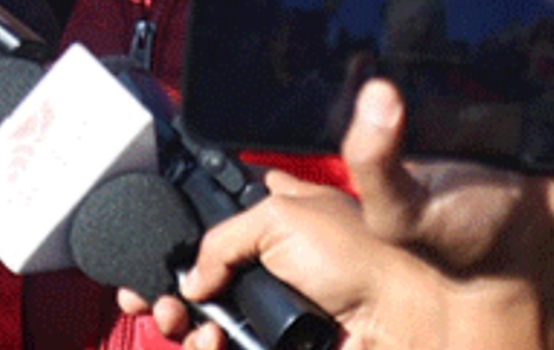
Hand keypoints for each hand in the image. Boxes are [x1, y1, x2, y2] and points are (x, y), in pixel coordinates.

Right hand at [123, 171, 458, 349]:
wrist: (403, 312)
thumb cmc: (362, 254)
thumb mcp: (279, 216)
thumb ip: (220, 239)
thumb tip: (191, 280)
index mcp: (270, 226)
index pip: (209, 237)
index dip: (177, 253)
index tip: (150, 266)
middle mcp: (268, 275)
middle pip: (198, 293)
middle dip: (167, 299)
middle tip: (156, 303)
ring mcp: (272, 321)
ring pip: (206, 332)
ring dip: (184, 330)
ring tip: (186, 325)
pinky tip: (211, 342)